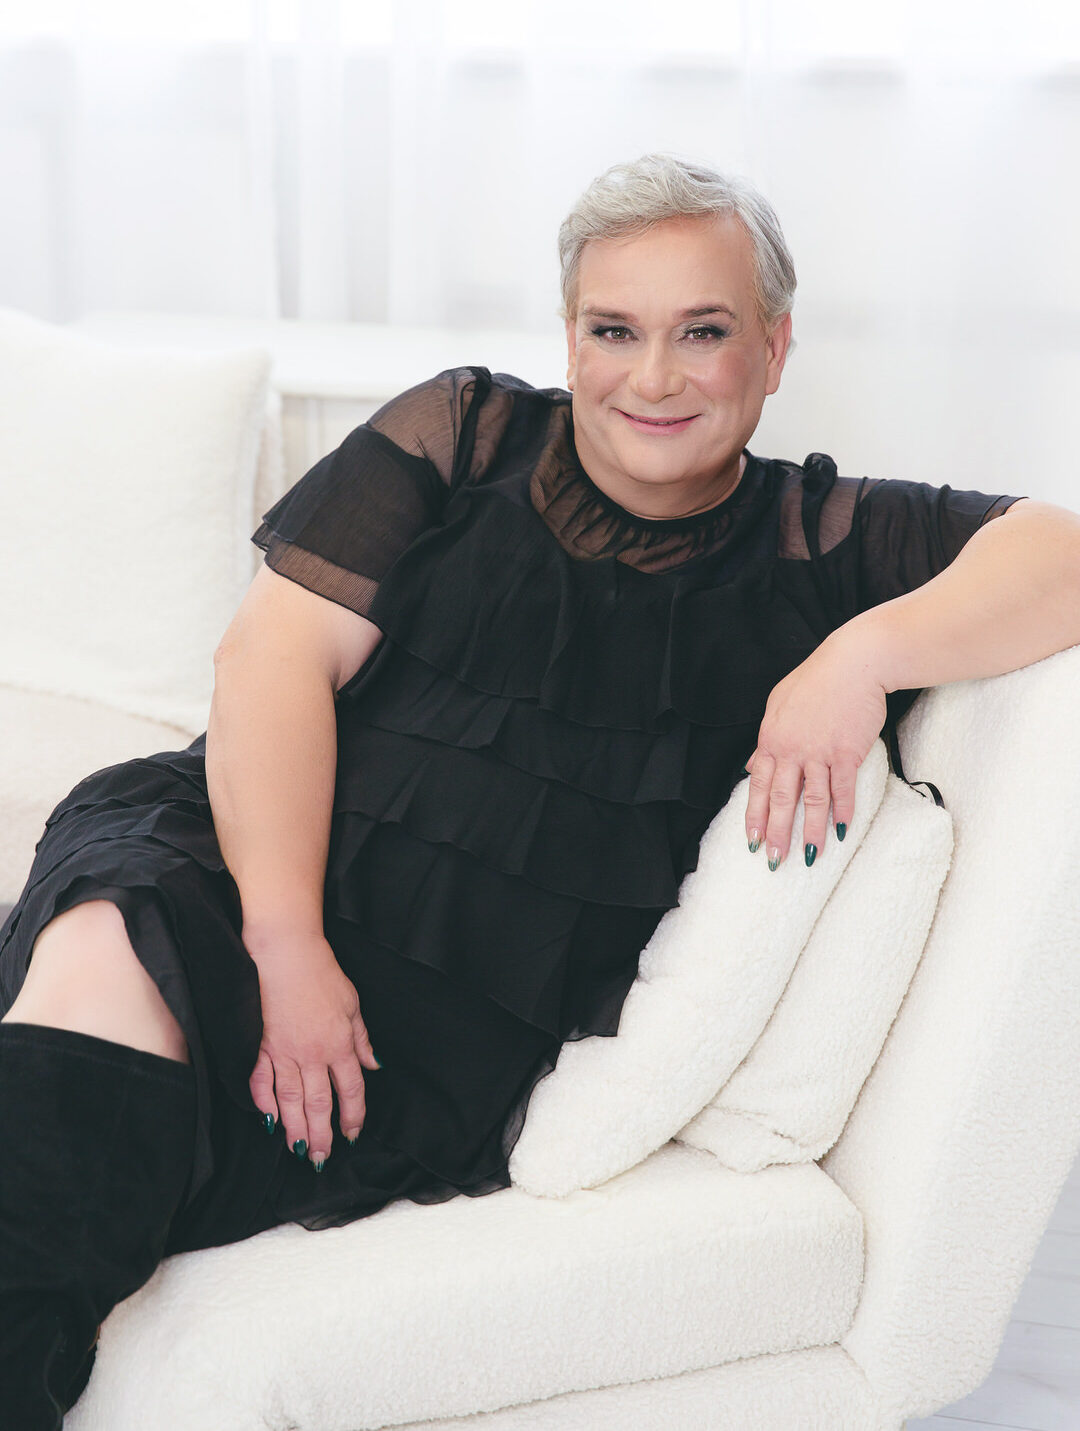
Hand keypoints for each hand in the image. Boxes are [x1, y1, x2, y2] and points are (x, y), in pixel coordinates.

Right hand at [244, 929, 379, 1168]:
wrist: (286, 954)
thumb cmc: (321, 974)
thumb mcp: (353, 1003)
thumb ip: (362, 1039)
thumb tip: (373, 1065)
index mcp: (339, 1044)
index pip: (350, 1090)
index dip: (352, 1115)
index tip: (352, 1134)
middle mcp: (312, 1055)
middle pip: (318, 1104)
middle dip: (322, 1134)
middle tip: (321, 1158)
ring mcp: (283, 1053)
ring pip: (289, 1101)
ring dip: (295, 1129)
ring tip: (298, 1150)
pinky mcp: (259, 1046)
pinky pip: (260, 1082)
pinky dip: (263, 1103)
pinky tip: (267, 1120)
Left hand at [743, 627, 888, 869]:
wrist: (854, 663)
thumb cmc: (818, 680)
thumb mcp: (778, 704)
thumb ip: (767, 736)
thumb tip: (753, 763)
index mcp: (771, 738)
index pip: (757, 784)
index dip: (754, 815)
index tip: (751, 839)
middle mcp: (791, 749)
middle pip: (780, 799)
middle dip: (776, 833)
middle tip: (774, 860)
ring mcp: (819, 752)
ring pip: (811, 800)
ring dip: (809, 831)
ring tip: (808, 857)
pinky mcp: (846, 753)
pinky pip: (842, 789)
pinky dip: (842, 811)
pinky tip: (841, 831)